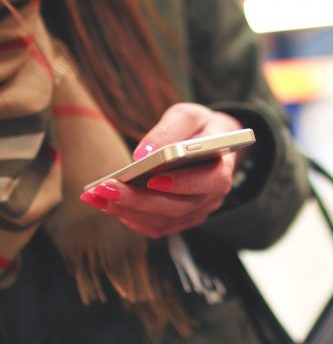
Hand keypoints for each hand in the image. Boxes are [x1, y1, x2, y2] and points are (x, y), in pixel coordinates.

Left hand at [81, 103, 242, 237]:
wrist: (210, 143)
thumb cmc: (199, 127)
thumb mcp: (188, 116)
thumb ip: (169, 129)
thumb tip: (142, 154)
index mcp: (223, 167)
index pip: (211, 181)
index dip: (183, 183)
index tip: (152, 178)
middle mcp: (214, 195)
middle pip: (179, 207)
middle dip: (140, 200)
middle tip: (106, 189)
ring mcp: (199, 210)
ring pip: (165, 221)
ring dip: (129, 212)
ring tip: (98, 196)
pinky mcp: (183, 219)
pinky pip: (158, 227)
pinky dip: (132, 218)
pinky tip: (109, 205)